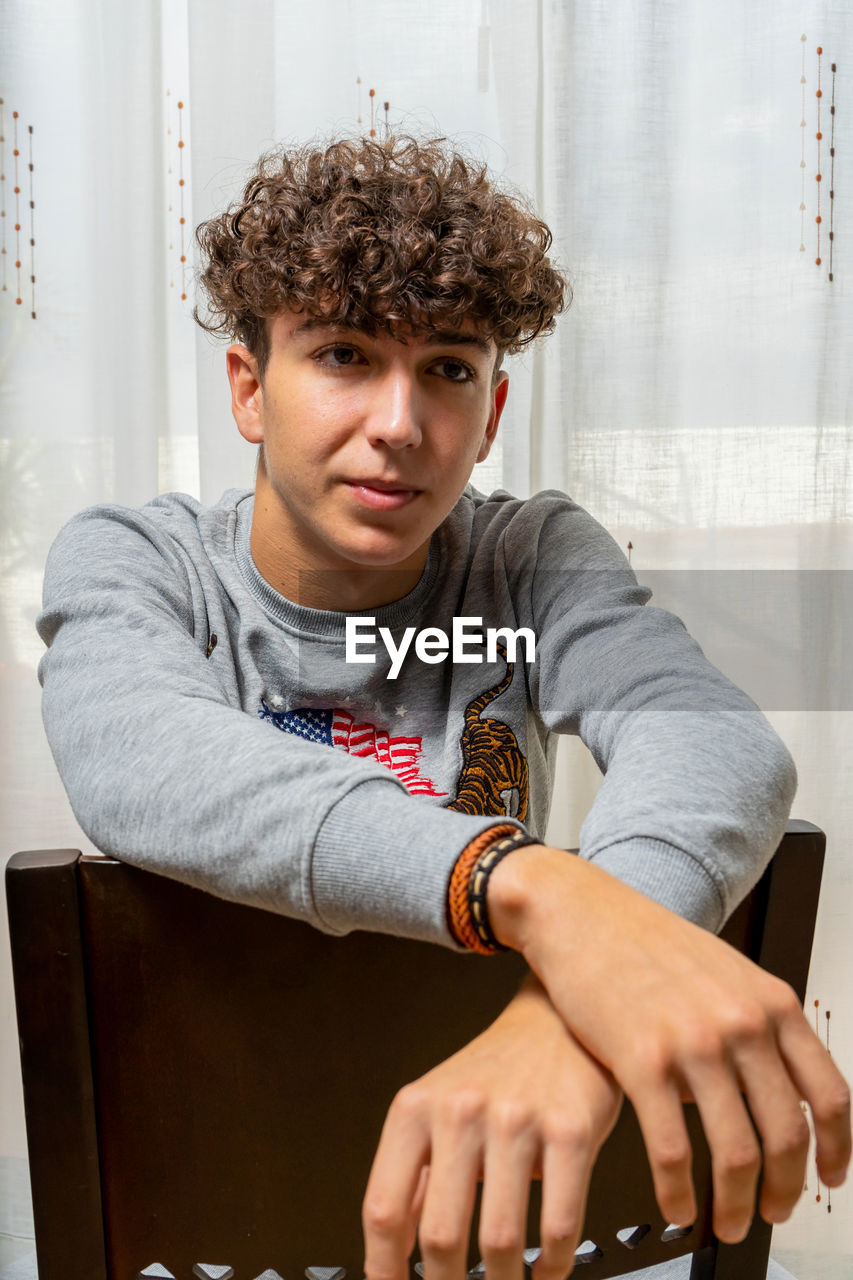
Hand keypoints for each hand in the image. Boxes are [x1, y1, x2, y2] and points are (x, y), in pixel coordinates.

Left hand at [362, 973, 621, 1279]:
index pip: (383, 1209)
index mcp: (416, 1108)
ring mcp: (516, 1120)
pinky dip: (552, 1267)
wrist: (557, 1020)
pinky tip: (546, 1270)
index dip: (383, 1270)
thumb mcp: (439, 1107)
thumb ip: (416, 1174)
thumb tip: (393, 1251)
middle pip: (440, 1235)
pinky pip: (558, 1225)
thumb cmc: (497, 1070)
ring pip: (499, 1240)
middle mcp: (461, 1110)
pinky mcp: (570, 1130)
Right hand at [488, 846, 851, 1242]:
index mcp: (770, 1002)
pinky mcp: (641, 1060)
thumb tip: (778, 1088)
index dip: (835, 1149)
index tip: (828, 1177)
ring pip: (736, 1153)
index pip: (829, 1094)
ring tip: (728, 1222)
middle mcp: (740, 1023)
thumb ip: (757, 1022)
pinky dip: (679, 1192)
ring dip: (738, 1204)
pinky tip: (676, 1203)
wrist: (581, 913)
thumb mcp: (724, 970)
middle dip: (786, 1190)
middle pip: (786, 1134)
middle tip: (774, 1212)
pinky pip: (672, 1149)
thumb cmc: (644, 941)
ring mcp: (693, 1042)